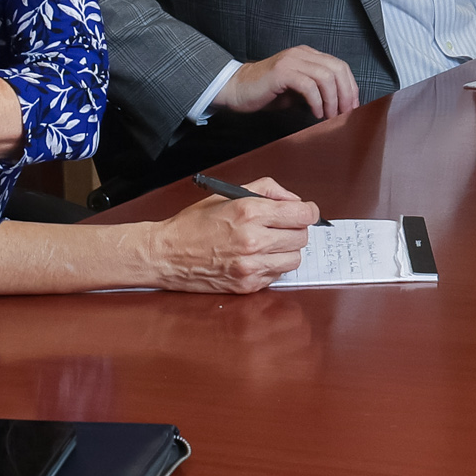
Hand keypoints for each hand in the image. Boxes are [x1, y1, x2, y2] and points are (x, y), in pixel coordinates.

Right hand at [149, 181, 316, 292]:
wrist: (167, 254)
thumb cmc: (193, 224)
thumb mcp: (228, 194)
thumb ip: (266, 190)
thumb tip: (293, 200)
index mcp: (249, 212)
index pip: (302, 214)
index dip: (308, 211)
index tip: (305, 212)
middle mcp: (253, 240)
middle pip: (302, 237)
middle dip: (296, 230)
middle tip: (282, 227)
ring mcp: (251, 265)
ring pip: (294, 259)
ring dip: (286, 250)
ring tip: (268, 244)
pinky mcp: (248, 285)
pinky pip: (277, 275)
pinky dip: (272, 266)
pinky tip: (255, 258)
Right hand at [218, 45, 360, 123]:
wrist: (236, 89)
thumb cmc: (265, 92)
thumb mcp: (297, 91)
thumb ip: (316, 92)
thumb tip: (339, 106)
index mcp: (307, 55)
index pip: (339, 66)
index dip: (350, 87)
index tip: (352, 107)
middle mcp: (301, 54)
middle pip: (337, 69)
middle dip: (346, 94)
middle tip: (346, 114)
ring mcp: (291, 61)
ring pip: (326, 77)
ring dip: (332, 100)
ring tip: (330, 116)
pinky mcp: (282, 72)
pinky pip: (309, 86)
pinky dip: (317, 102)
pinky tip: (315, 114)